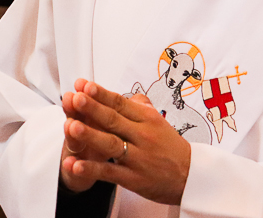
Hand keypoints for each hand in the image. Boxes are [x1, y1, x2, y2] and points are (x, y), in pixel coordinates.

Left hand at [60, 79, 190, 205]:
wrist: (191, 176)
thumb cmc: (171, 147)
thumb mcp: (159, 121)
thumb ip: (141, 107)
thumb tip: (128, 94)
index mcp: (147, 119)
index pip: (120, 103)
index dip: (100, 94)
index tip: (84, 84)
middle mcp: (142, 135)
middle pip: (113, 120)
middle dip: (92, 108)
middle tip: (75, 98)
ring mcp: (137, 158)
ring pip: (111, 144)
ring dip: (90, 135)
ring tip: (71, 127)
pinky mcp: (133, 179)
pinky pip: (109, 172)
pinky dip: (92, 169)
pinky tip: (75, 165)